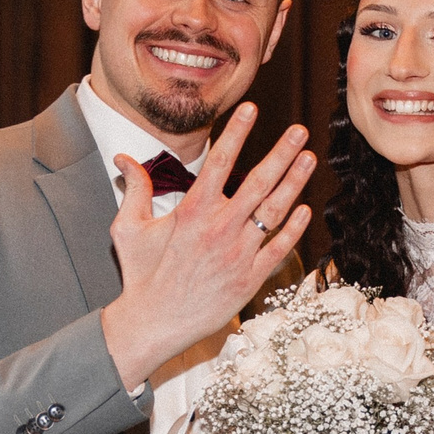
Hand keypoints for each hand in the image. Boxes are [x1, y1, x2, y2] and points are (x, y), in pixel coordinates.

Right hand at [102, 106, 316, 390]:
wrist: (153, 324)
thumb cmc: (140, 277)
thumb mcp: (127, 228)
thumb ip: (134, 189)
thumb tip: (124, 158)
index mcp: (192, 211)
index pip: (219, 161)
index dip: (237, 132)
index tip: (250, 108)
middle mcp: (220, 228)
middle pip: (258, 181)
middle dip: (281, 152)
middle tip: (299, 130)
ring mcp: (238, 254)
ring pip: (274, 211)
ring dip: (294, 183)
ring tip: (309, 158)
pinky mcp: (250, 279)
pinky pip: (278, 248)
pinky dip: (293, 228)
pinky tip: (305, 209)